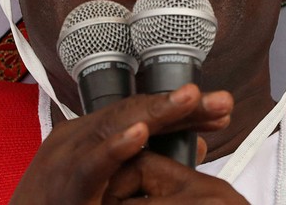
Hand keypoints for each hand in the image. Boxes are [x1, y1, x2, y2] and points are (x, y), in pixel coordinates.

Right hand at [7, 84, 235, 204]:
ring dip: (154, 113)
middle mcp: (76, 139)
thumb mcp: (106, 183)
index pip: (139, 113)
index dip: (180, 110)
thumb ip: (148, 161)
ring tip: (188, 100)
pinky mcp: (65, 186)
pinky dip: (115, 148)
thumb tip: (198, 143)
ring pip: (114, 127)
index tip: (219, 111)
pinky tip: (139, 135)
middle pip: (132, 113)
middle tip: (220, 101)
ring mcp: (68, 158)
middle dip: (178, 106)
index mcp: (87, 137)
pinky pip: (92, 164)